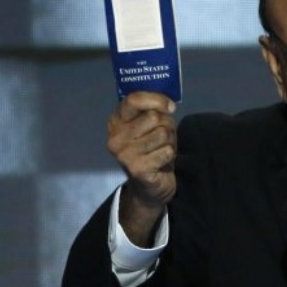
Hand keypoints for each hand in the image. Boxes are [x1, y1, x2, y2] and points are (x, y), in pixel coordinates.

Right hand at [107, 92, 176, 245]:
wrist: (149, 187)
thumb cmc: (151, 150)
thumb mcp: (149, 126)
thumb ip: (153, 111)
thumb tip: (168, 106)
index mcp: (116, 122)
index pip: (133, 100)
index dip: (156, 99)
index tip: (170, 107)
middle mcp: (115, 137)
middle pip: (153, 117)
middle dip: (167, 125)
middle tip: (164, 137)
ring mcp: (124, 155)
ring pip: (162, 133)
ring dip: (169, 141)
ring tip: (162, 149)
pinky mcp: (137, 169)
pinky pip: (166, 151)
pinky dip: (170, 154)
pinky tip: (162, 162)